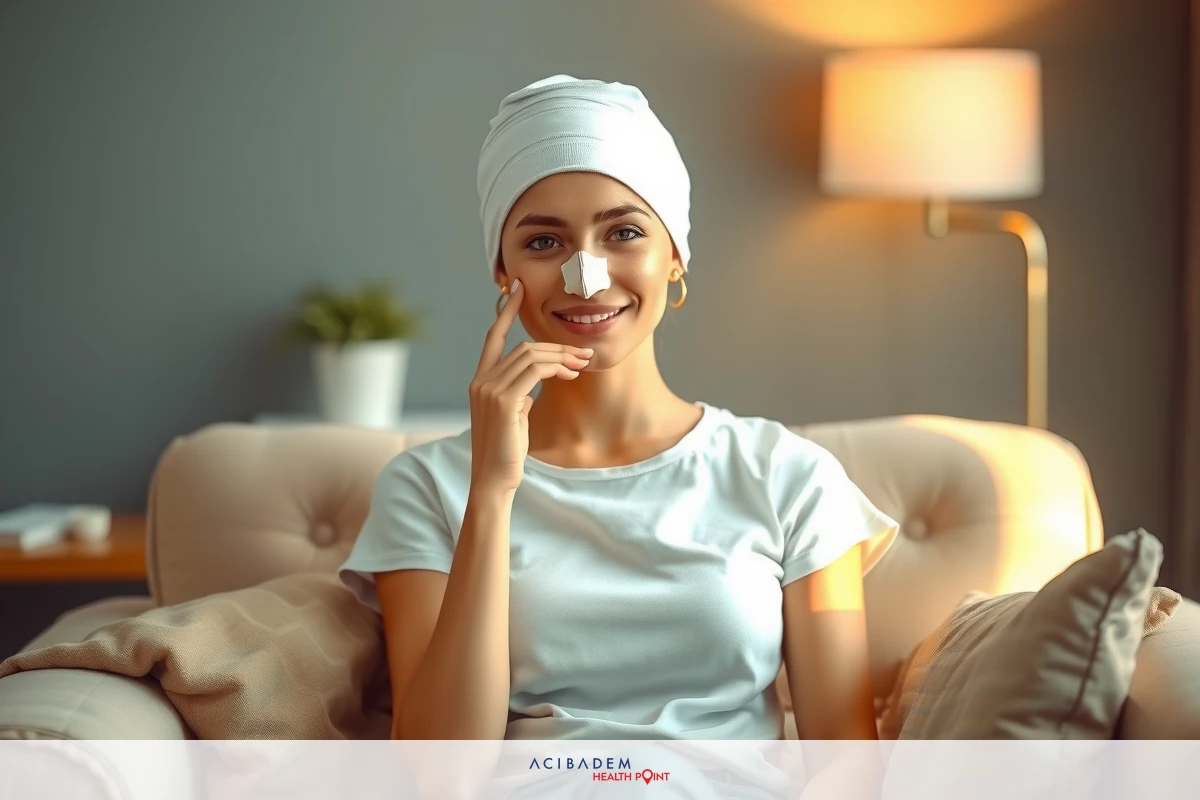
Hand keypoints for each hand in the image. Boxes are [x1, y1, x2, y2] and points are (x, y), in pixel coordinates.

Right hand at [468, 279, 592, 494]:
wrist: (494, 480)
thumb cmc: (506, 452)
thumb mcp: (513, 417)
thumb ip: (518, 395)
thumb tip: (534, 385)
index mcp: (480, 381)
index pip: (493, 337)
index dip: (506, 312)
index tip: (517, 289)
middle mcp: (481, 381)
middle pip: (522, 346)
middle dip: (556, 346)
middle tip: (584, 354)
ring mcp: (489, 390)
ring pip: (530, 355)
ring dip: (561, 357)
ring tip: (582, 365)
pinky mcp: (503, 401)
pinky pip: (534, 371)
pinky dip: (555, 368)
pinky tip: (569, 375)